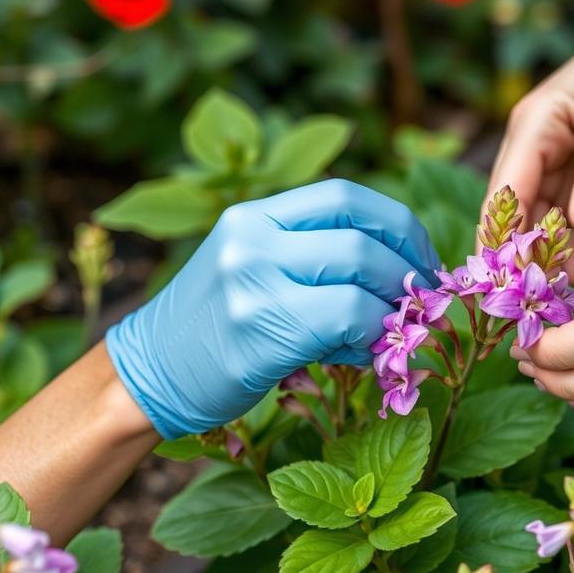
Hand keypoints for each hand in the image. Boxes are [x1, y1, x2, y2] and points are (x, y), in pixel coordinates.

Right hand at [106, 179, 439, 438]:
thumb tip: (405, 274)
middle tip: (424, 300)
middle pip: (361, 234)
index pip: (346, 196)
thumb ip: (313, 258)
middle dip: (409, 268)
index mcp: (253, 216)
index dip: (398, 226)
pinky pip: (347, 319)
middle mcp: (251, 238)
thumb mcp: (253, 269)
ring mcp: (253, 280)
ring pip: (361, 273)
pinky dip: (371, 336)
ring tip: (396, 330)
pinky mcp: (261, 330)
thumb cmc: (215, 329)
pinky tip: (364, 355)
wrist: (149, 375)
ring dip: (396, 304)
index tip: (421, 259)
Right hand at [483, 14, 573, 280]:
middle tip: (536, 309)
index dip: (502, 241)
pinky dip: (567, 247)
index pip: (505, 194)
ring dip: (543, 259)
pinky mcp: (572, 175)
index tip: (509, 288)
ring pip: (537, 221)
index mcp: (534, 127)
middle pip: (514, 214)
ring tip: (557, 304)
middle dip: (521, 259)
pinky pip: (562, 218)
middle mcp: (532, 148)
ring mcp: (550, 163)